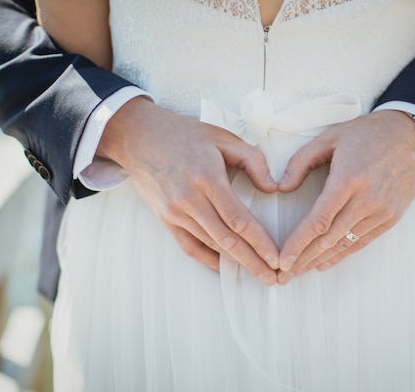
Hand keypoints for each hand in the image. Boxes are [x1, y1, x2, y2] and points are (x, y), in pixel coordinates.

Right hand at [97, 97, 279, 285]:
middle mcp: (189, 200)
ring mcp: (174, 212)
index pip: (238, 219)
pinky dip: (209, 259)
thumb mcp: (223, 137)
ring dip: (235, 263)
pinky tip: (226, 267)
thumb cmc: (184, 135)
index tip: (276, 257)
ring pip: (210, 245)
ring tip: (257, 274)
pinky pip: (189, 246)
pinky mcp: (165, 219)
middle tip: (273, 278)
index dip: (260, 242)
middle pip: (226, 240)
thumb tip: (273, 188)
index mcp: (207, 178)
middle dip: (253, 261)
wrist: (138, 136)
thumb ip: (253, 160)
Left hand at [276, 110, 414, 283]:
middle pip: (330, 239)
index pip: (319, 220)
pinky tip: (324, 264)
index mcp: (349, 178)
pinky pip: (362, 242)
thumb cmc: (368, 133)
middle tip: (283, 276)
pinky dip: (342, 255)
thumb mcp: (330, 137)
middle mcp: (367, 199)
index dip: (298, 243)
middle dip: (303, 260)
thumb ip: (301, 162)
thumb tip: (282, 188)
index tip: (282, 260)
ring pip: (345, 244)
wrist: (413, 135)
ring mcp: (382, 211)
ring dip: (319, 261)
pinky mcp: (391, 217)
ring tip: (298, 273)